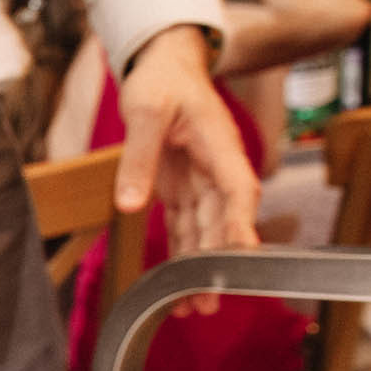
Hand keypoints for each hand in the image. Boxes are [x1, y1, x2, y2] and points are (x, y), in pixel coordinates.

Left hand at [115, 25, 261, 314]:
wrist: (163, 63)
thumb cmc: (161, 79)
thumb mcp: (146, 110)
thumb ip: (138, 158)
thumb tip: (130, 204)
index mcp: (219, 146)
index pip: (238, 192)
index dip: (240, 226)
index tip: (239, 258)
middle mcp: (216, 167)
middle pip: (223, 220)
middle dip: (216, 262)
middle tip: (210, 302)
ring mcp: (201, 179)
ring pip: (204, 229)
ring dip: (198, 267)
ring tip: (192, 307)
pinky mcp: (182, 186)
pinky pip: (184, 225)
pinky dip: (180, 253)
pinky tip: (176, 284)